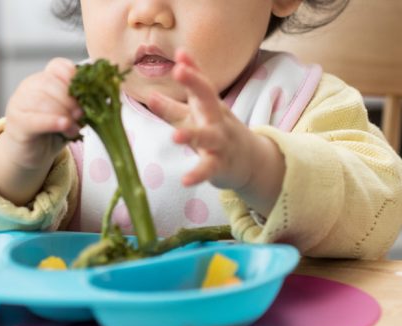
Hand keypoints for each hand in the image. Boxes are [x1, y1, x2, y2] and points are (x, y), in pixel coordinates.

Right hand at [3, 58, 82, 169]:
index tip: (85, 91)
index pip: (58, 67)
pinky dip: (52, 122)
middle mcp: (29, 87)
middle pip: (51, 83)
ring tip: (75, 128)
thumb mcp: (72, 115)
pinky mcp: (16, 122)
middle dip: (70, 100)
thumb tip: (108, 95)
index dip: (73, 76)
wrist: (31, 154)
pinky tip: (65, 126)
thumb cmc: (54, 131)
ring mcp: (19, 102)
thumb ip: (84, 104)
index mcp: (45, 79)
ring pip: (42, 101)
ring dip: (63, 114)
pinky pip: (35, 119)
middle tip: (82, 114)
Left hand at [148, 50, 257, 189]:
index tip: (179, 55)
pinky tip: (185, 180)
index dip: (191, 70)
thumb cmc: (216, 130)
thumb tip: (166, 71)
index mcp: (209, 104)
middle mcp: (216, 119)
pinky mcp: (220, 164)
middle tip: (180, 70)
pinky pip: (209, 169)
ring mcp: (220, 142)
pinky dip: (198, 175)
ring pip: (208, 136)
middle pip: (208, 98)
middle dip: (195, 83)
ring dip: (192, 135)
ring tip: (175, 137)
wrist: (249, 160)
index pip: (201, 83)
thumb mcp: (199, 111)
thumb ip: (183, 94)